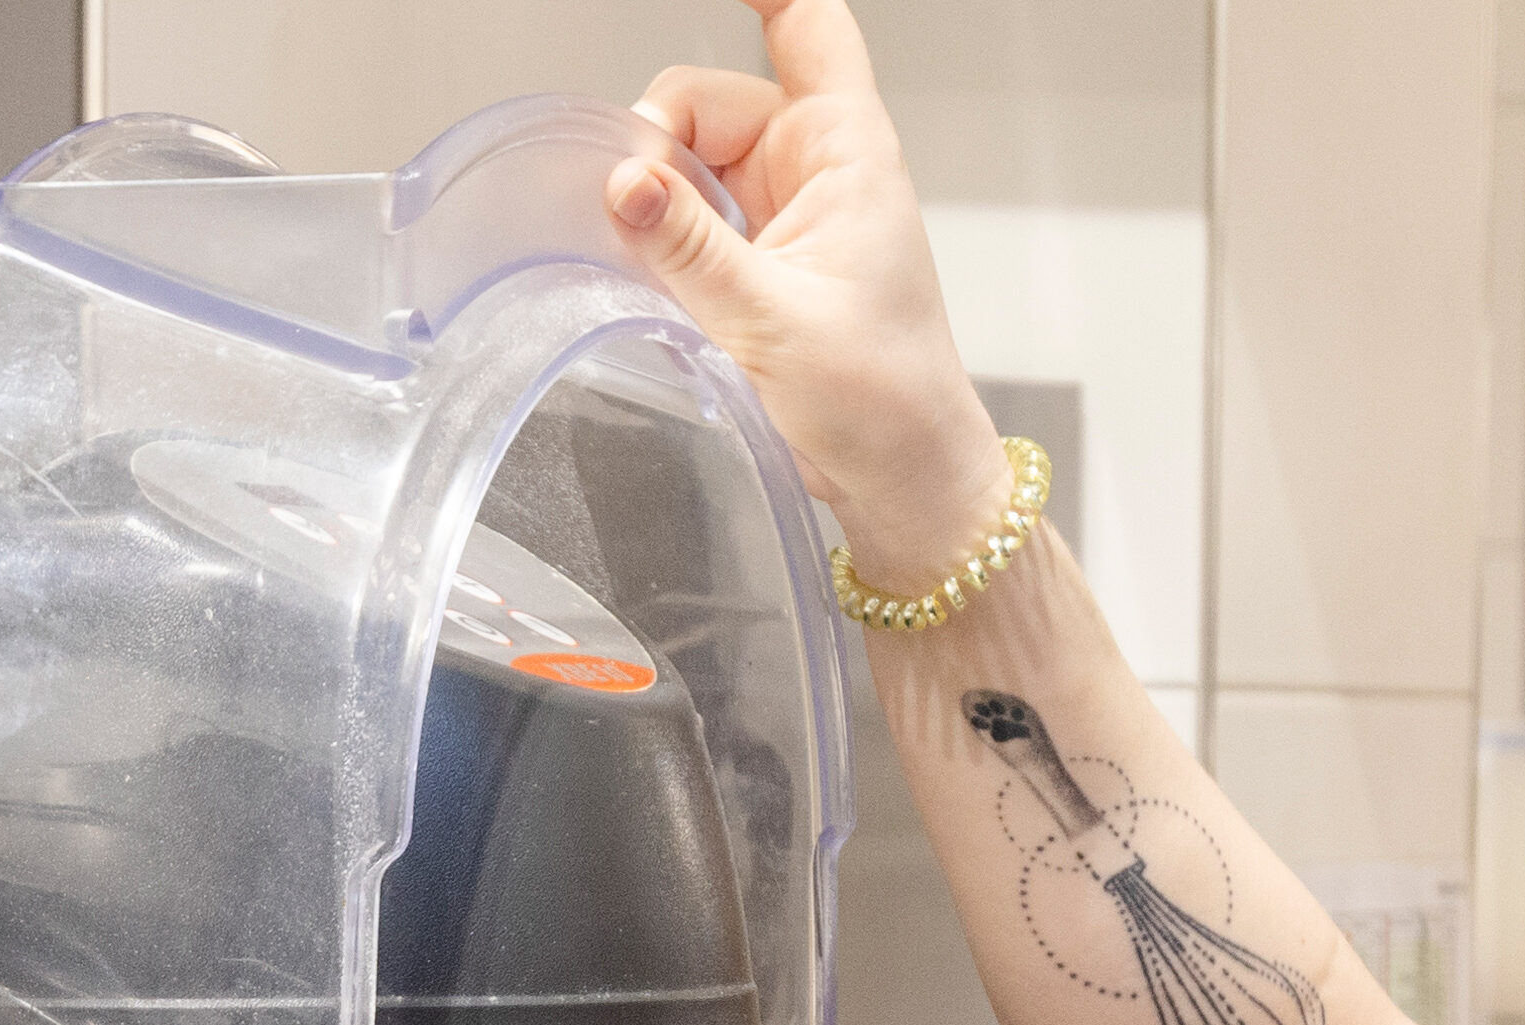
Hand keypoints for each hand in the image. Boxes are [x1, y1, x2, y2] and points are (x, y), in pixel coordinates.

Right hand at [617, 0, 1016, 568]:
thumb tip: (623, 182)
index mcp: (845, 153)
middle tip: (635, 209)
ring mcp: (781, 215)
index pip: (809, 29)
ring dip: (656, 196)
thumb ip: (688, 247)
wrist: (901, 479)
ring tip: (647, 256)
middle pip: (710, 101)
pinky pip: (686, 217)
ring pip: (688, 162)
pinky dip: (658, 234)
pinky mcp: (754, 262)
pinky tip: (645, 269)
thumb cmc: (882, 399)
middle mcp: (814, 170)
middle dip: (660, 141)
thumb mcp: (773, 319)